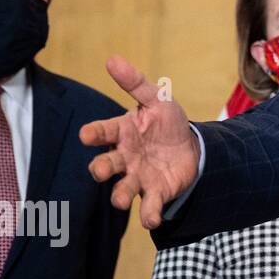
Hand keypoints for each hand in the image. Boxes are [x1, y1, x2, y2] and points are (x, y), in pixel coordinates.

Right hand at [80, 55, 199, 229]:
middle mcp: (125, 157)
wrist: (191, 148)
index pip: (102, 133)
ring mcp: (138, 177)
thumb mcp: (158, 100)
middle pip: (104, 166)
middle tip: (102, 170)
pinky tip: (152, 220)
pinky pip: (149, 206)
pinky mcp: (155, 192)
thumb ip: (136, 83)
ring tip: (121, 200)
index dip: (94, 134)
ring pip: (121, 190)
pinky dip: (149, 214)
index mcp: (122, 133)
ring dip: (120, 196)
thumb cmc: (166, 123)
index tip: (86, 135)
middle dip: (101, 169)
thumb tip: (112, 59)